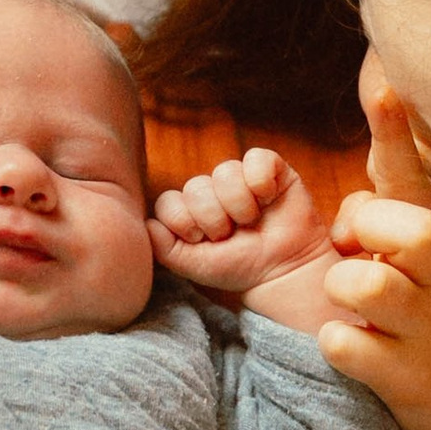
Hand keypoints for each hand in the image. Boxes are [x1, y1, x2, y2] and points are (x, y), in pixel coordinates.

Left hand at [154, 147, 338, 329]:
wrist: (282, 271)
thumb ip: (164, 248)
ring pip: (224, 173)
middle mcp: (212, 189)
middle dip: (214, 219)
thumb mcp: (194, 265)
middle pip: (195, 188)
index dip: (184, 223)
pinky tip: (269, 199)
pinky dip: (262, 181)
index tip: (203, 242)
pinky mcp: (270, 168)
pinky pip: (257, 158)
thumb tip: (148, 223)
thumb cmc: (239, 267)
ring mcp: (239, 177)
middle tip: (232, 235)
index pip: (168, 202)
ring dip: (240, 205)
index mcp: (189, 209)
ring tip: (252, 222)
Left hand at [316, 87, 430, 429]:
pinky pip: (346, 345)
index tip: (384, 88)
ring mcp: (427, 330)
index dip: (396, 134)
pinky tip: (354, 352)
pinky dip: (337, 347)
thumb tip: (358, 194)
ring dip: (343, 293)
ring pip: (364, 285)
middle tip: (358, 257)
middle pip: (402, 225)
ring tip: (355, 311)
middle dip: (365, 230)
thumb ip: (399, 224)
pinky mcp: (409, 378)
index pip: (413, 179)